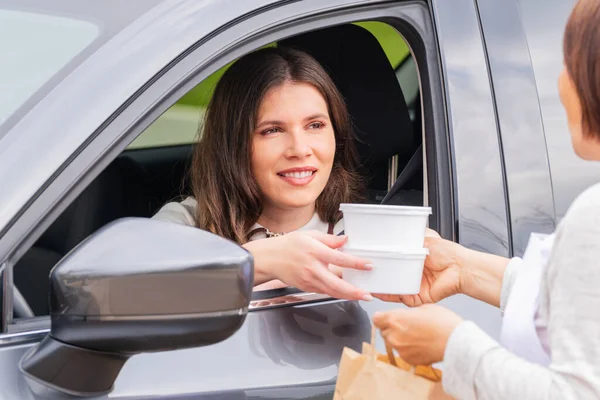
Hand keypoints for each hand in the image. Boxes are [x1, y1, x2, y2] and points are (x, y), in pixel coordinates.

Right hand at [244, 231, 373, 300]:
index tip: (369, 265)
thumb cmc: (288, 245)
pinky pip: (324, 291)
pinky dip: (336, 293)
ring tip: (361, 296)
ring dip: (347, 295)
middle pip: (337, 284)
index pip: (340, 259)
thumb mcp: (309, 235)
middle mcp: (312, 268)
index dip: (356, 263)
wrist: (269, 259)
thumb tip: (346, 240)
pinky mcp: (306, 288)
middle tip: (368, 294)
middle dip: (354, 291)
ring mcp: (308, 280)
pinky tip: (345, 292)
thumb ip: (329, 239)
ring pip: (331, 291)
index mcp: (315, 252)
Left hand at [373, 304, 462, 364]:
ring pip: (394, 342)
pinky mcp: (408, 360)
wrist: (456, 342)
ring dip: (401, 339)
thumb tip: (404, 316)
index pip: (376, 318)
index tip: (388, 318)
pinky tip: (422, 344)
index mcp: (395, 319)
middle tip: (408, 326)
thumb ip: (408, 313)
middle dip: (393, 328)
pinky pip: (403, 353)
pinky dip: (409, 349)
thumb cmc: (442, 322)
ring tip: (418, 335)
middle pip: (385, 331)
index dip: (383, 317)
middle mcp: (394, 335)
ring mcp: (400, 349)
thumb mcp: (423, 307)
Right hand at [374, 229, 464, 305]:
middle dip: (378, 274)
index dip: (382, 260)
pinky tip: (380, 290)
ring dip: (380, 285)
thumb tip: (394, 230)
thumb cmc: (448, 253)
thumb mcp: (424, 238)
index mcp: (413, 260)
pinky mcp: (416, 297)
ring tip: (369, 280)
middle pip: (390, 275)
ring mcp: (413, 286)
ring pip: (392, 288)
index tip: (370, 256)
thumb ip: (409, 236)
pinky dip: (389, 295)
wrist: (461, 269)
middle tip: (365, 269)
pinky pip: (400, 298)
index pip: (392, 261)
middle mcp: (412, 273)